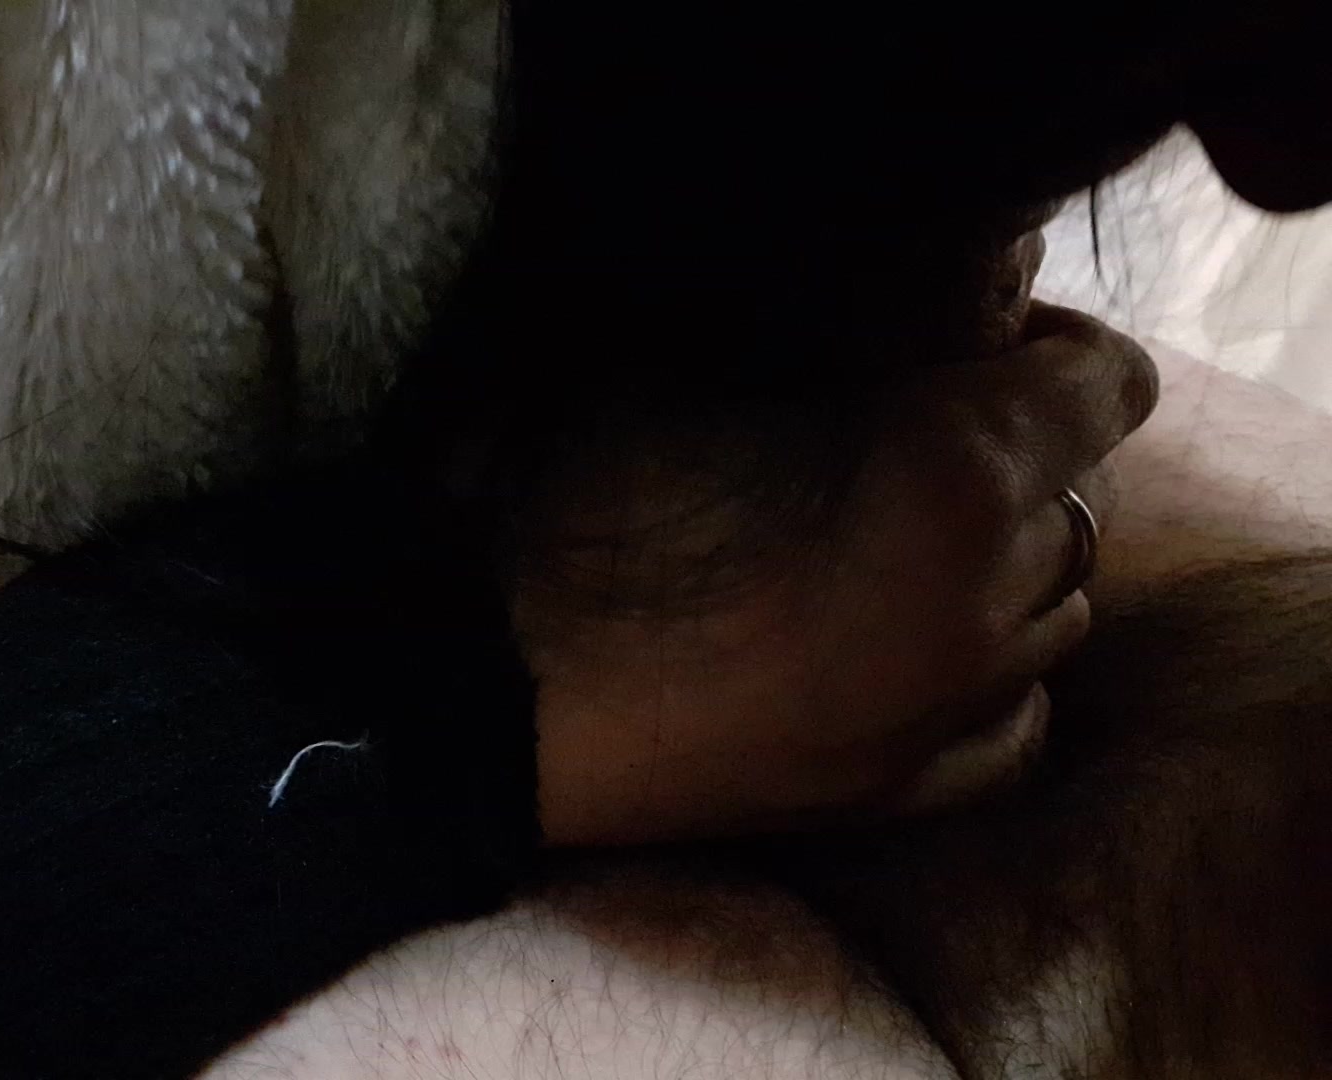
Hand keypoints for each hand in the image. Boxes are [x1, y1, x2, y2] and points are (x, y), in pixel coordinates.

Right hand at [523, 303, 1157, 843]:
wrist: (493, 693)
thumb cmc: (578, 507)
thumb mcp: (692, 359)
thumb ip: (831, 312)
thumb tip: (907, 262)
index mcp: (958, 472)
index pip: (1104, 384)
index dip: (1051, 347)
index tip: (977, 340)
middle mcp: (987, 597)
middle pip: (1081, 499)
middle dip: (1023, 451)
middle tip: (919, 429)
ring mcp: (950, 714)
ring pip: (1058, 613)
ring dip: (1008, 560)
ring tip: (912, 539)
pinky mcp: (896, 796)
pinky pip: (1014, 725)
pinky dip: (994, 675)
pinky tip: (926, 650)